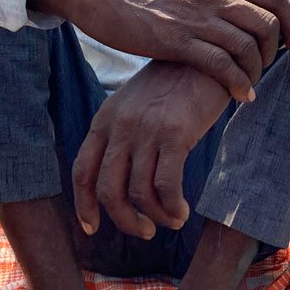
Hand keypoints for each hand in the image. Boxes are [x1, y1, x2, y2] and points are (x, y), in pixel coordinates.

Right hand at [29, 0, 289, 102]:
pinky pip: (222, 65)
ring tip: (248, 87)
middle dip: (276, 53)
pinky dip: (238, 84)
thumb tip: (229, 7)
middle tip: (265, 70)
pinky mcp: (177, 41)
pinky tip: (238, 96)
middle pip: (267, 24)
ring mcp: (196, 18)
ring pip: (248, 47)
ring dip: (256, 73)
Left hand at [72, 61, 229, 237]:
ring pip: (137, 194)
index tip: (92, 227)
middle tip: (144, 231)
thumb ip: (124, 135)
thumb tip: (122, 179)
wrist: (207, 58)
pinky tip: (182, 211)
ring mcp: (145, 130)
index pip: (82, 171)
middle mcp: (120, 126)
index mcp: (105, 119)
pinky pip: (166, 186)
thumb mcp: (137, 105)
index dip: (84, 206)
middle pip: (107, 190)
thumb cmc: (175, 85)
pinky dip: (172, 207)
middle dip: (124, 221)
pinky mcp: (174, 135)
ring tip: (172, 220)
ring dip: (155, 217)